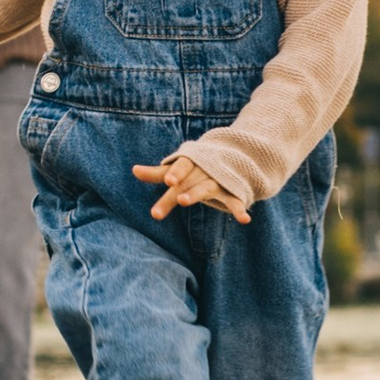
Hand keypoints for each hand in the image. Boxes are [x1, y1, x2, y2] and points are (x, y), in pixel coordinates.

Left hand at [133, 152, 251, 224]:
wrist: (229, 159)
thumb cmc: (195, 167)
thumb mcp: (177, 169)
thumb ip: (156, 173)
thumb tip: (133, 170)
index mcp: (190, 165)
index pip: (182, 167)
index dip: (176, 173)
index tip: (170, 180)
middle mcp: (203, 172)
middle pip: (190, 183)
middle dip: (186, 192)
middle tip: (180, 201)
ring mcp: (217, 182)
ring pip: (208, 189)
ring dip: (201, 195)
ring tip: (189, 203)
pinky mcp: (230, 192)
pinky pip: (234, 201)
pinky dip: (239, 210)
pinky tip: (245, 220)